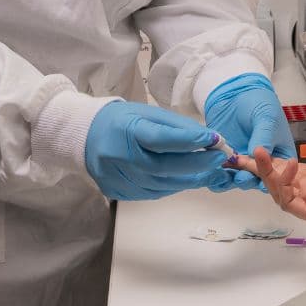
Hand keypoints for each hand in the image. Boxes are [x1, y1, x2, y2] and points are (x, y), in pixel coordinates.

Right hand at [83, 100, 224, 200]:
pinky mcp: (119, 192)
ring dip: (191, 179)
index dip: (190, 141)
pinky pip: (154, 192)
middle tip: (220, 158)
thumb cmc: (122, 121)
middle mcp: (120, 158)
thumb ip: (178, 127)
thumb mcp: (148, 114)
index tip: (215, 139)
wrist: (85, 137)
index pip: (161, 139)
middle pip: (164, 167)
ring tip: (210, 170)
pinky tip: (187, 177)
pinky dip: (174, 185)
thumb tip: (209, 139)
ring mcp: (118, 179)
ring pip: (162, 185)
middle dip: (198, 164)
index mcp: (127, 131)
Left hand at [205, 72, 290, 190]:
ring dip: (231, 181)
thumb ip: (264, 137)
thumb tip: (259, 155)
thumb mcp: (267, 118)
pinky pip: (222, 172)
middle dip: (249, 181)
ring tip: (224, 177)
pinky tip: (212, 173)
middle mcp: (262, 163)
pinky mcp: (225, 159)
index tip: (262, 180)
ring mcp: (243, 162)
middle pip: (257, 180)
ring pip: (238, 179)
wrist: (235, 93)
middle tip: (241, 176)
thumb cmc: (259, 102)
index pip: (279, 174)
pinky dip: (216, 175)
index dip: (272, 180)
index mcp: (280, 155)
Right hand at [234, 124, 305, 224]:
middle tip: (240, 156)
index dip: (277, 162)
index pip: (296, 173)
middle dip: (261, 169)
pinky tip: (282, 165)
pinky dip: (281, 184)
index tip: (259, 150)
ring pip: (281, 193)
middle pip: (282, 183)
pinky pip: (291, 201)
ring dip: (266, 174)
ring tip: (257, 154)